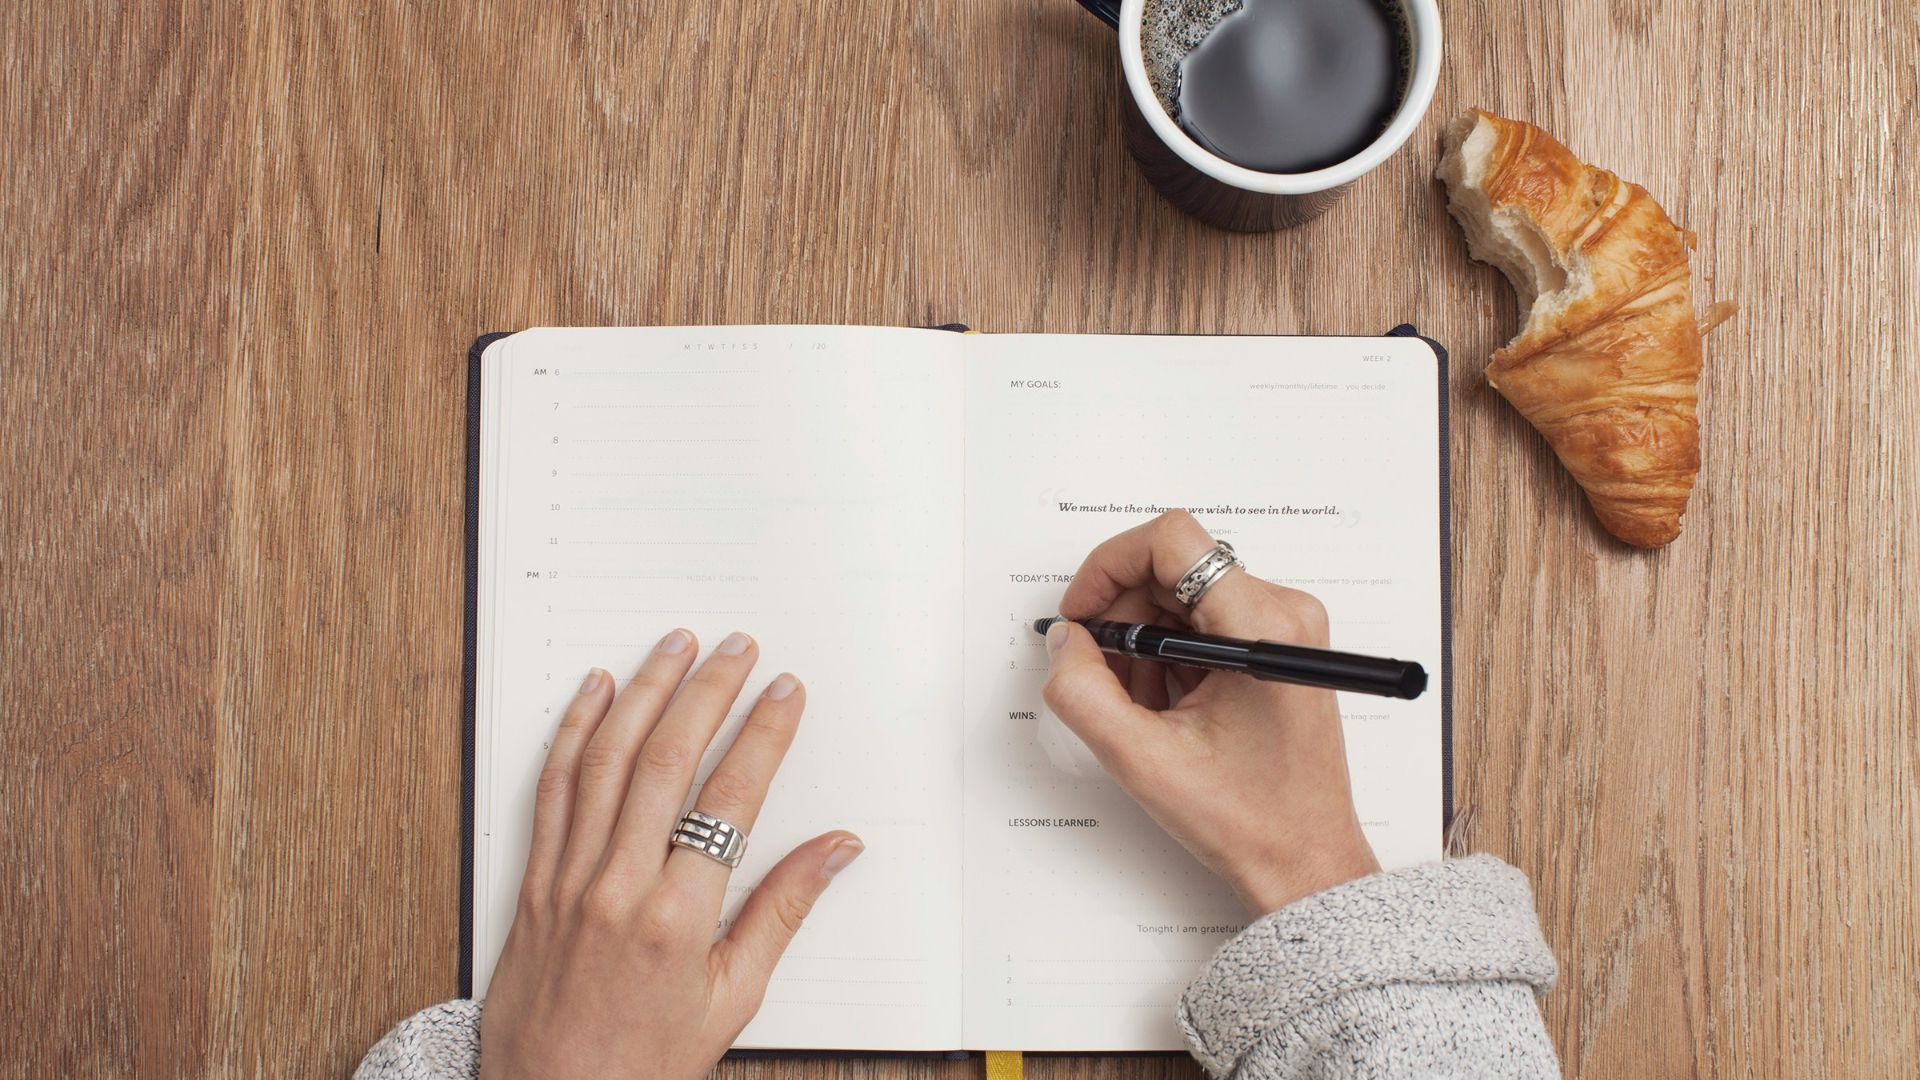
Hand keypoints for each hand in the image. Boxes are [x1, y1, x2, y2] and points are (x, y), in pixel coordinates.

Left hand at [479, 630, 863, 1079]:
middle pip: (667, 760)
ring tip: (674, 646)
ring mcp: (568, 878)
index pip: (731, 798)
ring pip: (606, 760)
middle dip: (708, 692)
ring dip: (643, 692)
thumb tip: (836, 850)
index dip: (762, 735)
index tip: (785, 693)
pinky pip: (551, 789)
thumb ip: (782, 913)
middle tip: (737, 647)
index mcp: (678, 919)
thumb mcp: (732, 1000)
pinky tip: (594, 692)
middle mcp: (618, 886)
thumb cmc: (643, 1064)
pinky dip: (573, 732)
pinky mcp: (533, 881)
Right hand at [1044, 511, 1378, 914]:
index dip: (1109, 567)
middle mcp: (1283, 613)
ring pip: (1183, 597)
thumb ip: (1084, 692)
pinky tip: (1167, 709)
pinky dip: (1169, 657)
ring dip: (1145, 643)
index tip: (1082, 614)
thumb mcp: (1143, 760)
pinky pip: (1203, 622)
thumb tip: (1065, 641)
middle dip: (1123, 616)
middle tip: (1101, 675)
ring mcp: (1284, 629)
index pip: (1172, 541)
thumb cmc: (1251, 820)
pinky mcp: (1277, 647)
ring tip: (1143, 708)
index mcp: (1262, 626)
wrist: (1305, 862)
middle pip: (1173, 568)